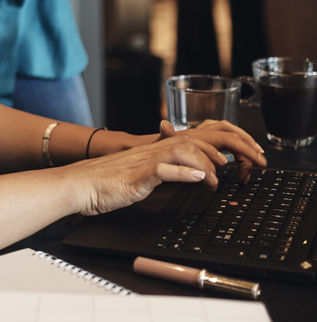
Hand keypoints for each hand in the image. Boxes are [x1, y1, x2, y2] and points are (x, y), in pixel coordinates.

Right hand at [71, 121, 265, 216]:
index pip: (193, 137)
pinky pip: (163, 170)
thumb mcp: (141, 174)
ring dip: (206, 162)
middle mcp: (153, 151)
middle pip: (194, 138)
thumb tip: (189, 173)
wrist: (78, 184)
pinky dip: (183, 172)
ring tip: (218, 177)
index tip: (239, 154)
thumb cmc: (105, 182)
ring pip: (182, 150)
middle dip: (223, 148)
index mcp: (155, 150)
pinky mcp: (136, 176)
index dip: (219, 142)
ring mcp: (145, 162)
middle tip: (242, 162)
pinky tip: (198, 178)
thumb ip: (163, 171)